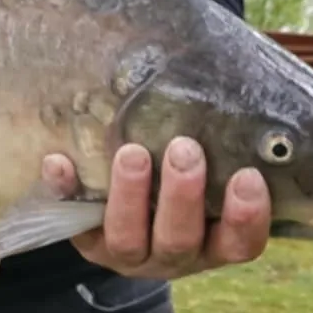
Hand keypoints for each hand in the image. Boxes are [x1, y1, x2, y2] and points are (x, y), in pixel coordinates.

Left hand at [44, 136, 270, 280]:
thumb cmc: (187, 169)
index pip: (241, 243)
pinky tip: (58, 163)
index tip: (248, 176)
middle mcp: (174, 254)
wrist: (128, 199)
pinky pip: (71, 221)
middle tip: (184, 150)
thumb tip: (253, 58)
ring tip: (131, 152)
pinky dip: (64, 192)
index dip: (247, 217)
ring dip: (129, 196)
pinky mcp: (87, 241)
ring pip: (128, 240)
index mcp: (215, 241)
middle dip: (182, 196)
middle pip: (180, 240)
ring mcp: (128, 252)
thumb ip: (229, 132)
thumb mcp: (215, 158)